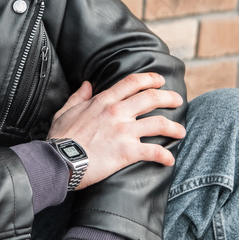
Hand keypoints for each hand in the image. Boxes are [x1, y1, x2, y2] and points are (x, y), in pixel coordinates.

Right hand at [47, 72, 184, 189]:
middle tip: (178, 100)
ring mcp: (123, 131)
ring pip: (158, 123)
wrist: (58, 160)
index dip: (149, 79)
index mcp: (103, 101)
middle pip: (150, 98)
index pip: (131, 83)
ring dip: (174, 127)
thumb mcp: (65, 111)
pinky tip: (169, 160)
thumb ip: (78, 97)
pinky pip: (153, 151)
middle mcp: (116, 112)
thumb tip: (87, 85)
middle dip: (168, 97)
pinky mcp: (127, 152)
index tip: (159, 80)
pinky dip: (165, 156)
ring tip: (181, 131)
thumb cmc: (59, 138)